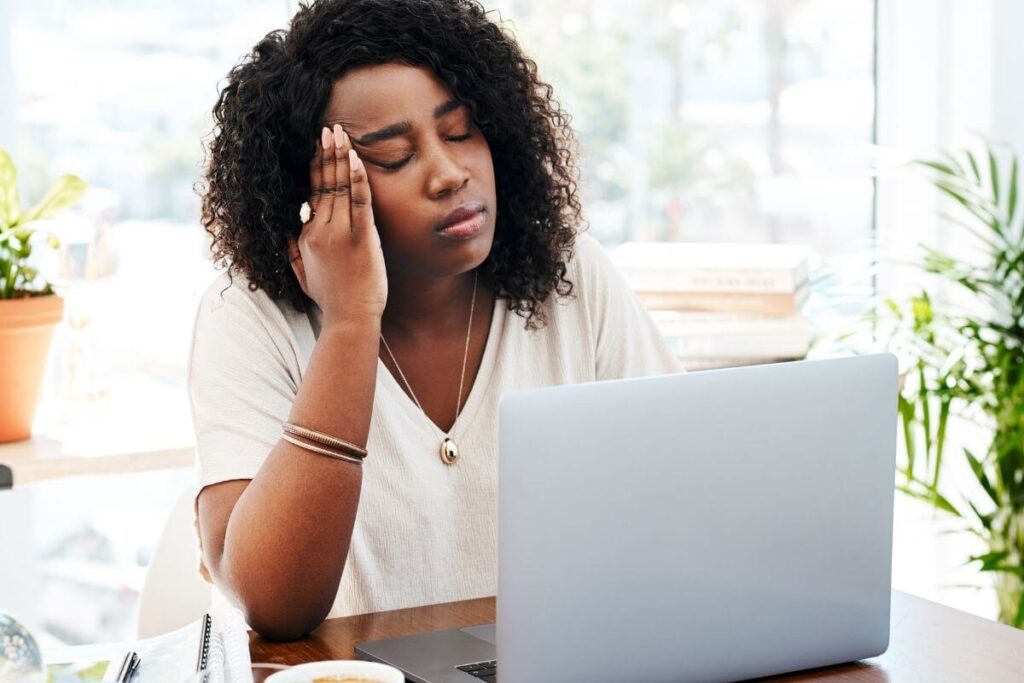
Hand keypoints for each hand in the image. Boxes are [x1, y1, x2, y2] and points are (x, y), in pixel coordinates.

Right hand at [289, 124, 387, 325]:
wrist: (349, 319)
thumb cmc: (332, 300)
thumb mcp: (302, 274)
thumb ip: (292, 250)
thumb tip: (285, 231)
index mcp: (307, 236)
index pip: (312, 193)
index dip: (316, 168)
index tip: (317, 147)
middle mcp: (320, 230)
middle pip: (323, 183)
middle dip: (325, 153)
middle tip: (328, 128)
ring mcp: (340, 233)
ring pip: (338, 186)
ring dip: (339, 156)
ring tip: (339, 132)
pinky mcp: (361, 238)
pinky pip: (358, 201)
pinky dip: (357, 177)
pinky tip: (356, 158)